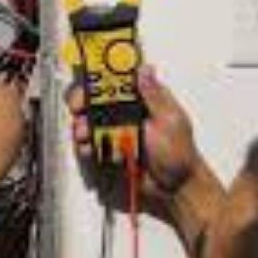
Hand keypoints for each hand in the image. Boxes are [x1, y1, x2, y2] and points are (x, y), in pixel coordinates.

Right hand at [67, 65, 201, 212]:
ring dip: (82, 124)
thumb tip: (144, 70)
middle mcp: (128, 112)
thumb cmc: (179, 155)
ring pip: (90, 120)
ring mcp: (117, 130)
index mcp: (145, 99)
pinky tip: (89, 148)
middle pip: (97, 97)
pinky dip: (85, 144)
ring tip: (84, 133)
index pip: (120, 78)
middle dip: (83, 99)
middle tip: (79, 106)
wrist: (174, 188)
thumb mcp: (169, 121)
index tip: (91, 74)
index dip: (103, 72)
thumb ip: (154, 96)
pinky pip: (90, 142)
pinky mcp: (109, 148)